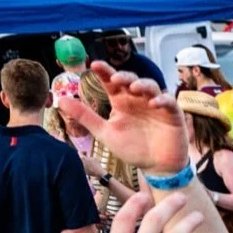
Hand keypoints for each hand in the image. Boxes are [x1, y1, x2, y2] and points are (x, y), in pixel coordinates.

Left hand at [54, 61, 188, 176]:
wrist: (157, 168)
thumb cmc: (133, 149)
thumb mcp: (105, 133)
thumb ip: (85, 116)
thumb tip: (61, 100)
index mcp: (121, 102)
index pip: (111, 83)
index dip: (104, 71)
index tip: (94, 65)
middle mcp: (138, 100)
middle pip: (131, 80)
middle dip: (124, 76)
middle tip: (115, 78)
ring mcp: (155, 105)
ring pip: (150, 86)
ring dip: (142, 84)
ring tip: (134, 88)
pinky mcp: (172, 113)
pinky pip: (169, 101)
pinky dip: (162, 99)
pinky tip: (154, 103)